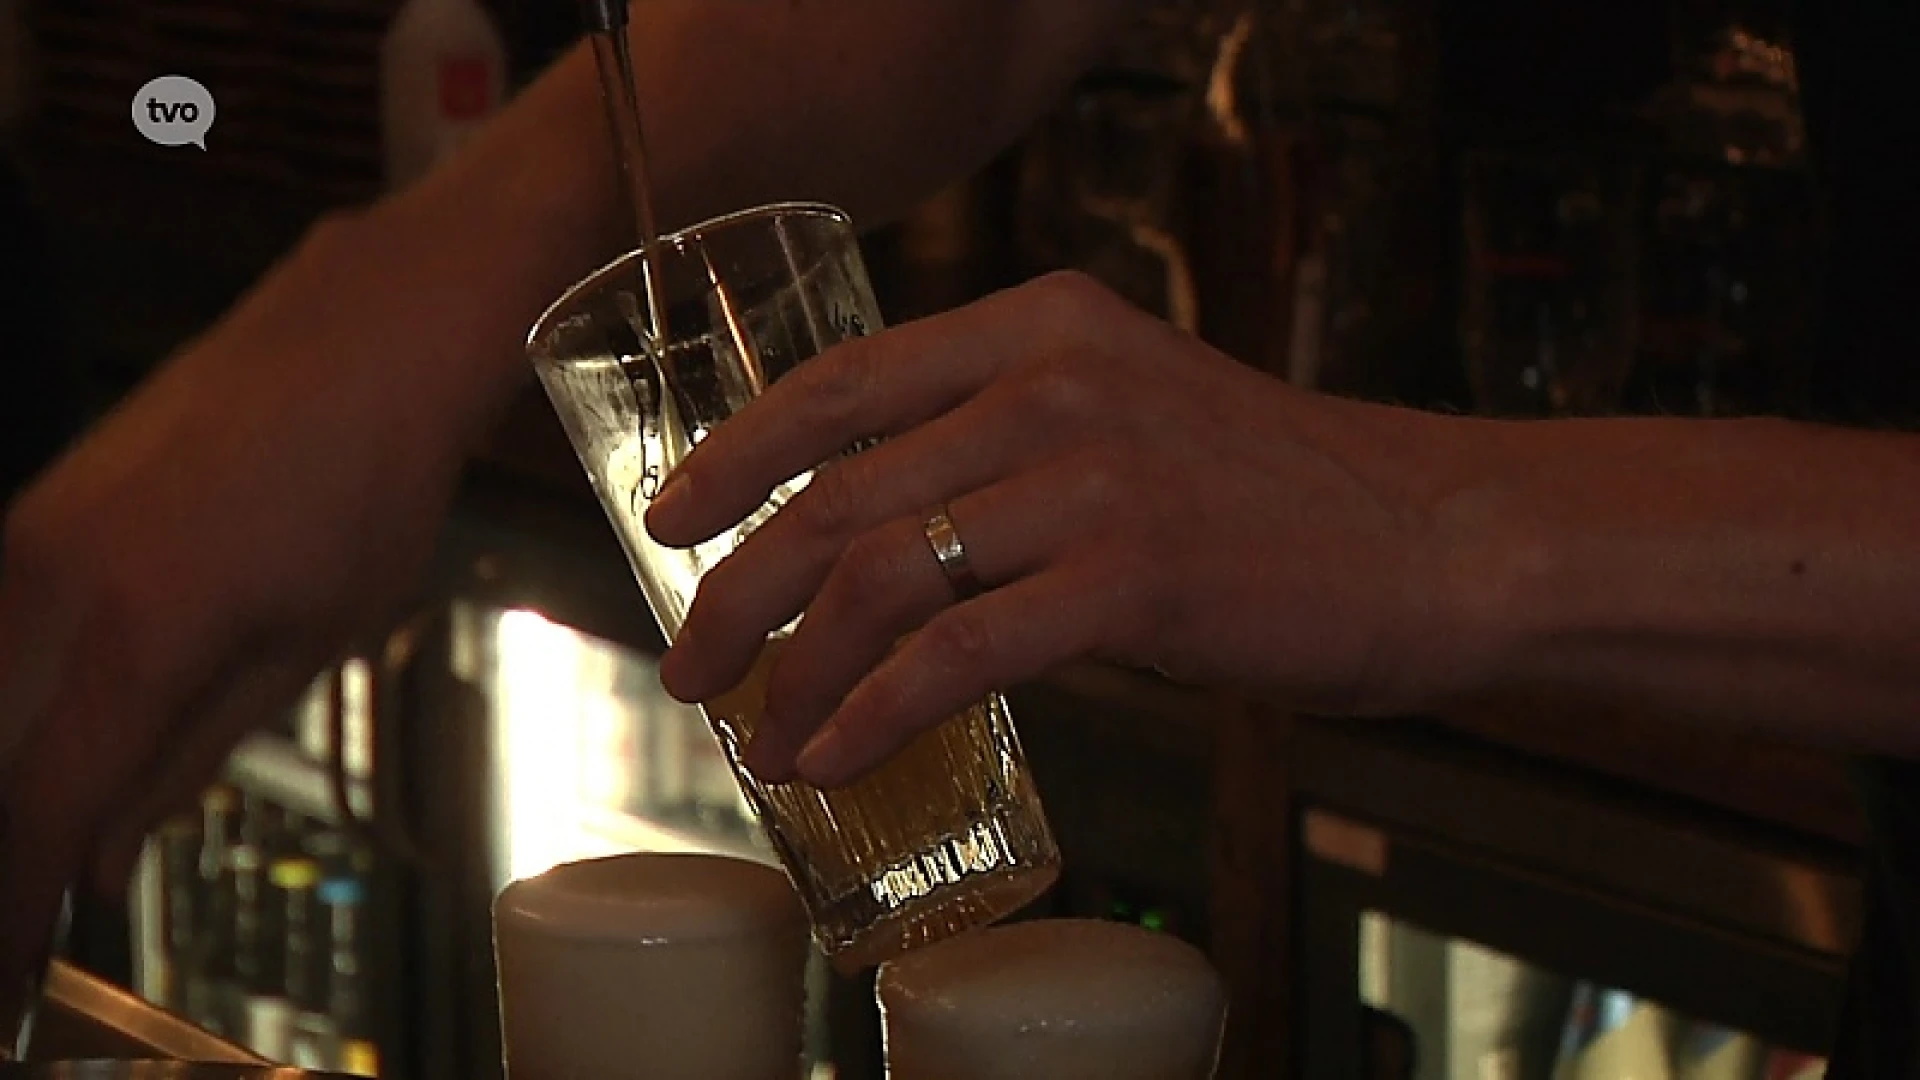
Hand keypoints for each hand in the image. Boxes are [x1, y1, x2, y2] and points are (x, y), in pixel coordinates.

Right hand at [0, 203, 491, 1004]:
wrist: (359, 332)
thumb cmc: (368, 483)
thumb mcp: (311, 643)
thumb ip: (183, 755)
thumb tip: (93, 857)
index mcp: (136, 637)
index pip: (36, 819)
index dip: (8, 927)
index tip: (6, 993)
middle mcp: (49, 586)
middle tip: (14, 951)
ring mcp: (25, 538)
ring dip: (4, 788)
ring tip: (30, 861)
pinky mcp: (29, 511)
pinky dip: (4, 715)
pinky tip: (36, 761)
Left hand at [645, 271, 1485, 787]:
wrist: (1434, 537)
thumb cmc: (1277, 494)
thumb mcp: (1132, 412)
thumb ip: (1011, 440)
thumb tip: (879, 539)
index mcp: (1045, 323)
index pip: (843, 378)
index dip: (739, 453)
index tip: (672, 518)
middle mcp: (1056, 381)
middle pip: (839, 491)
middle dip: (739, 590)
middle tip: (692, 660)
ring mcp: (1095, 476)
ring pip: (880, 575)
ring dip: (793, 668)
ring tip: (757, 732)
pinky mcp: (1135, 577)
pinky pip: (956, 653)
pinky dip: (873, 712)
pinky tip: (833, 753)